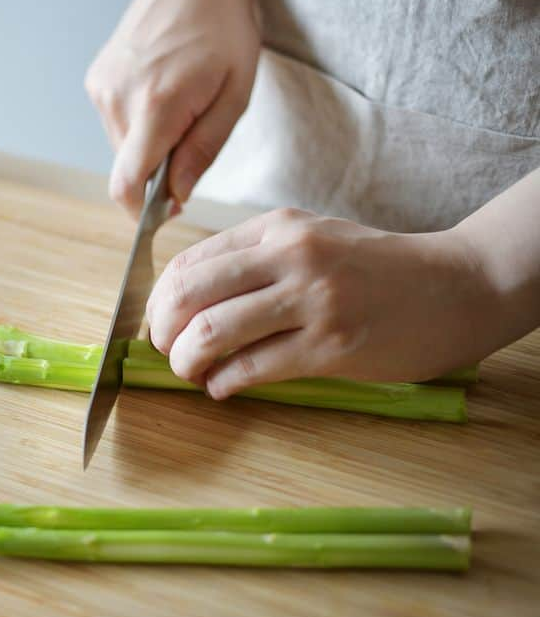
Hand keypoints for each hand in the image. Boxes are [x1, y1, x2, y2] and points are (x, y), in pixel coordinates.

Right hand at [85, 0, 259, 218]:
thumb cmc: (224, 29)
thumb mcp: (234, 96)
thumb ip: (202, 152)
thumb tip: (175, 198)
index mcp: (156, 107)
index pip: (126, 185)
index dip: (139, 213)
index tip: (161, 216)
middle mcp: (118, 100)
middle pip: (128, 168)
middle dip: (159, 168)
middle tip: (193, 133)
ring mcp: (102, 88)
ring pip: (122, 147)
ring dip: (150, 143)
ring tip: (180, 103)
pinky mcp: (97, 80)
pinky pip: (115, 122)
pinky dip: (139, 121)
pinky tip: (161, 90)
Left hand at [146, 208, 494, 397]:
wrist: (458, 286)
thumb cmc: (377, 268)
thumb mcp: (312, 239)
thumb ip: (255, 259)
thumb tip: (189, 299)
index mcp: (278, 228)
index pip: (189, 262)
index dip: (159, 300)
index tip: (158, 324)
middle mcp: (290, 256)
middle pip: (188, 293)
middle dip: (161, 331)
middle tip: (163, 352)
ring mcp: (312, 300)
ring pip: (212, 331)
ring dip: (185, 361)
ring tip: (190, 373)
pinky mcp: (331, 345)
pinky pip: (253, 368)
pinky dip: (224, 383)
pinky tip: (222, 388)